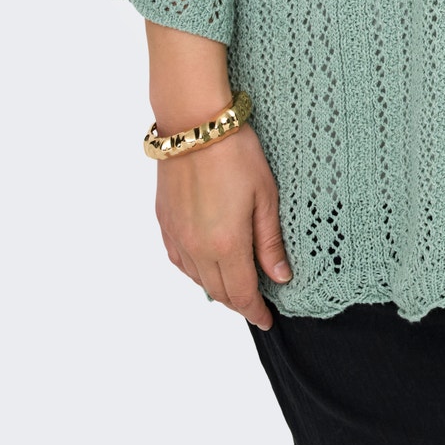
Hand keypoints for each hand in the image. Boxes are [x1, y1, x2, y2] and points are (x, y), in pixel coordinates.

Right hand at [154, 124, 292, 327]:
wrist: (195, 124)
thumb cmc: (235, 153)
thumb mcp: (265, 196)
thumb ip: (269, 241)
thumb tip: (280, 276)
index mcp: (226, 244)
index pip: (241, 293)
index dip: (255, 311)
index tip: (267, 320)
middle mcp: (197, 248)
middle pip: (218, 291)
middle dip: (238, 303)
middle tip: (256, 304)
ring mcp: (177, 236)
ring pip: (196, 279)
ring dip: (216, 288)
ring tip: (235, 286)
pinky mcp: (164, 222)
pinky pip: (179, 260)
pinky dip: (194, 271)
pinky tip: (205, 265)